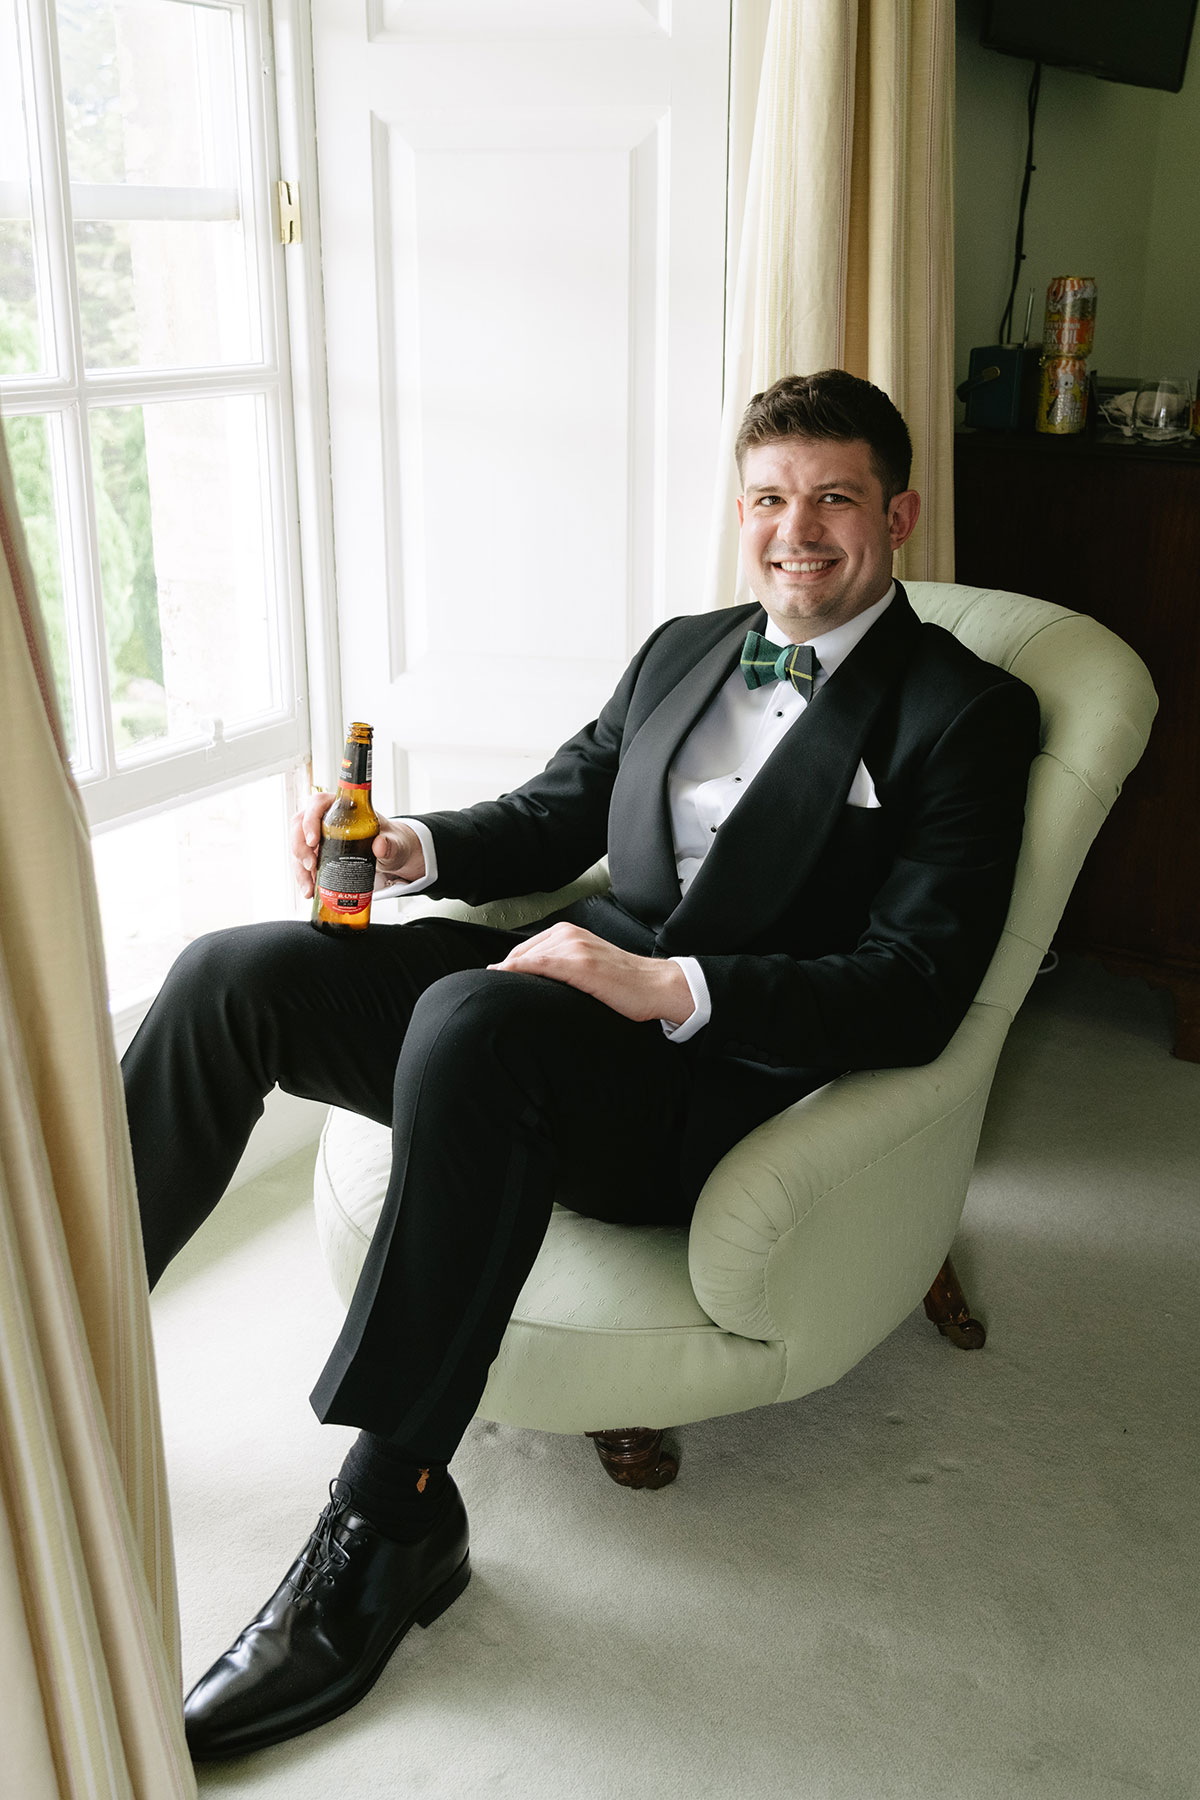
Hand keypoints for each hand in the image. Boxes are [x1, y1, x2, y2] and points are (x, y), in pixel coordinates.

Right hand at [290, 794, 426, 898]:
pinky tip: (309, 890)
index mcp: (342, 806)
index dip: (310, 820)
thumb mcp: (394, 842)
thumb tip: (380, 846)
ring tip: (309, 887)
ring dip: (299, 868)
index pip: (318, 803)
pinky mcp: (317, 852)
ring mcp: (319, 836)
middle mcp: (326, 818)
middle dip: (300, 848)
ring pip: (298, 846)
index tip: (313, 841)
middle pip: (299, 825)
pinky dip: (304, 877)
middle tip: (310, 866)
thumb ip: (390, 844)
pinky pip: (303, 862)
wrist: (391, 854)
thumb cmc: (390, 840)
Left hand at [487, 923, 694, 1025]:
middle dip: (504, 970)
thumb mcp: (589, 965)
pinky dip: (519, 970)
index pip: (527, 948)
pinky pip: (540, 965)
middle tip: (488, 988)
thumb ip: (564, 965)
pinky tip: (503, 977)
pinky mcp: (581, 965)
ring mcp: (575, 948)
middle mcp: (570, 935)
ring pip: (528, 957)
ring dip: (507, 972)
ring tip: (490, 988)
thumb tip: (539, 981)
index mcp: (571, 933)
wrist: (656, 986)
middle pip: (522, 952)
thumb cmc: (625, 982)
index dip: (508, 966)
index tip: (495, 979)